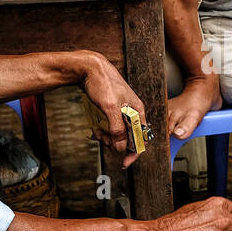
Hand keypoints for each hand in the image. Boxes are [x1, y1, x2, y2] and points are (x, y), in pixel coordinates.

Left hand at [80, 52, 148, 167]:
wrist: (89, 68)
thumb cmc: (103, 83)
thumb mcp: (110, 108)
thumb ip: (117, 129)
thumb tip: (121, 147)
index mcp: (137, 111)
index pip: (142, 138)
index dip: (134, 152)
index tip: (124, 162)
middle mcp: (132, 112)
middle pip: (128, 137)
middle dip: (115, 143)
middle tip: (103, 140)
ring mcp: (122, 111)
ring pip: (118, 133)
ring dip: (107, 137)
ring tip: (96, 132)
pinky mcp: (111, 109)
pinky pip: (110, 126)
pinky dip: (102, 130)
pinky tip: (94, 128)